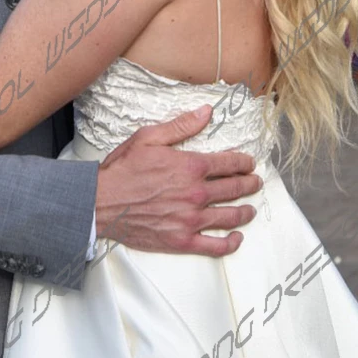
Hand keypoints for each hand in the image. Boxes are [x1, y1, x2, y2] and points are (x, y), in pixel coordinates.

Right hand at [94, 104, 260, 257]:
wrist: (102, 202)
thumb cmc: (124, 169)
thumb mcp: (149, 137)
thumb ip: (182, 126)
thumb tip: (207, 112)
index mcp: (190, 166)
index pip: (228, 163)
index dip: (243, 162)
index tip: (249, 162)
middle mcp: (196, 194)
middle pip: (233, 189)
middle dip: (249, 184)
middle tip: (255, 182)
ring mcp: (191, 219)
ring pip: (229, 216)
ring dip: (245, 211)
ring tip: (251, 209)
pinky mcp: (182, 240)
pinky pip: (214, 245)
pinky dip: (230, 243)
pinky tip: (236, 238)